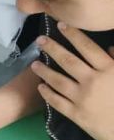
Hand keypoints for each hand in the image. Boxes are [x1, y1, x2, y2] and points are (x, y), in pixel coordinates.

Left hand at [33, 23, 113, 139]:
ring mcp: (82, 98)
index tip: (61, 25)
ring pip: (58, 81)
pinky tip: (41, 87)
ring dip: (44, 71)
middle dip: (52, 48)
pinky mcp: (76, 114)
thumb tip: (109, 48)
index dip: (73, 35)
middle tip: (40, 40)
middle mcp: (93, 81)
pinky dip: (47, 94)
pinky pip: (57, 102)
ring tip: (34, 64)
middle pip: (68, 61)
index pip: (88, 48)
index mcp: (109, 70)